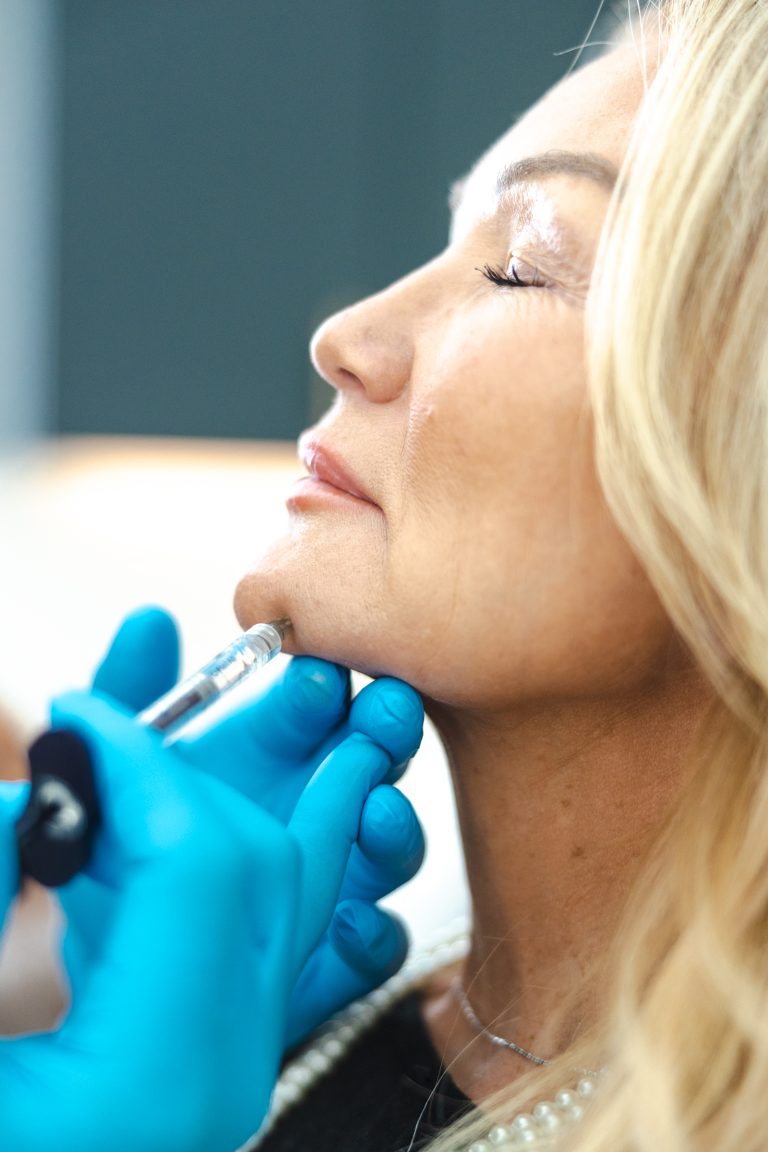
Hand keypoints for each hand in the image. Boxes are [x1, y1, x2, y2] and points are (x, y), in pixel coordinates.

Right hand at [0, 695, 299, 1151]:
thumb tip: (33, 801)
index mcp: (153, 1075)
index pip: (195, 861)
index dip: (137, 763)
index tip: (73, 712)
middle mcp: (226, 1071)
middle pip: (255, 862)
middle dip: (181, 771)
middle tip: (99, 726)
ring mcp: (238, 1063)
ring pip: (281, 889)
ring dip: (223, 798)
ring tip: (199, 728)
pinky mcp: (221, 1054)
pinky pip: (257, 928)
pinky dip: (205, 856)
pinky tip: (150, 822)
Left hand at [90, 607, 424, 1043]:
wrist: (120, 947)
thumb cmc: (129, 838)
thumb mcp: (118, 760)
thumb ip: (130, 691)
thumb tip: (148, 618)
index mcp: (276, 748)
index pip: (319, 702)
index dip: (324, 686)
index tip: (315, 675)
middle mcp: (317, 805)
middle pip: (376, 758)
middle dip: (389, 730)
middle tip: (385, 712)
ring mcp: (334, 879)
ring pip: (392, 845)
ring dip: (396, 824)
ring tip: (377, 810)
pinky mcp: (333, 958)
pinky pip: (378, 947)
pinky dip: (376, 932)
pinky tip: (350, 922)